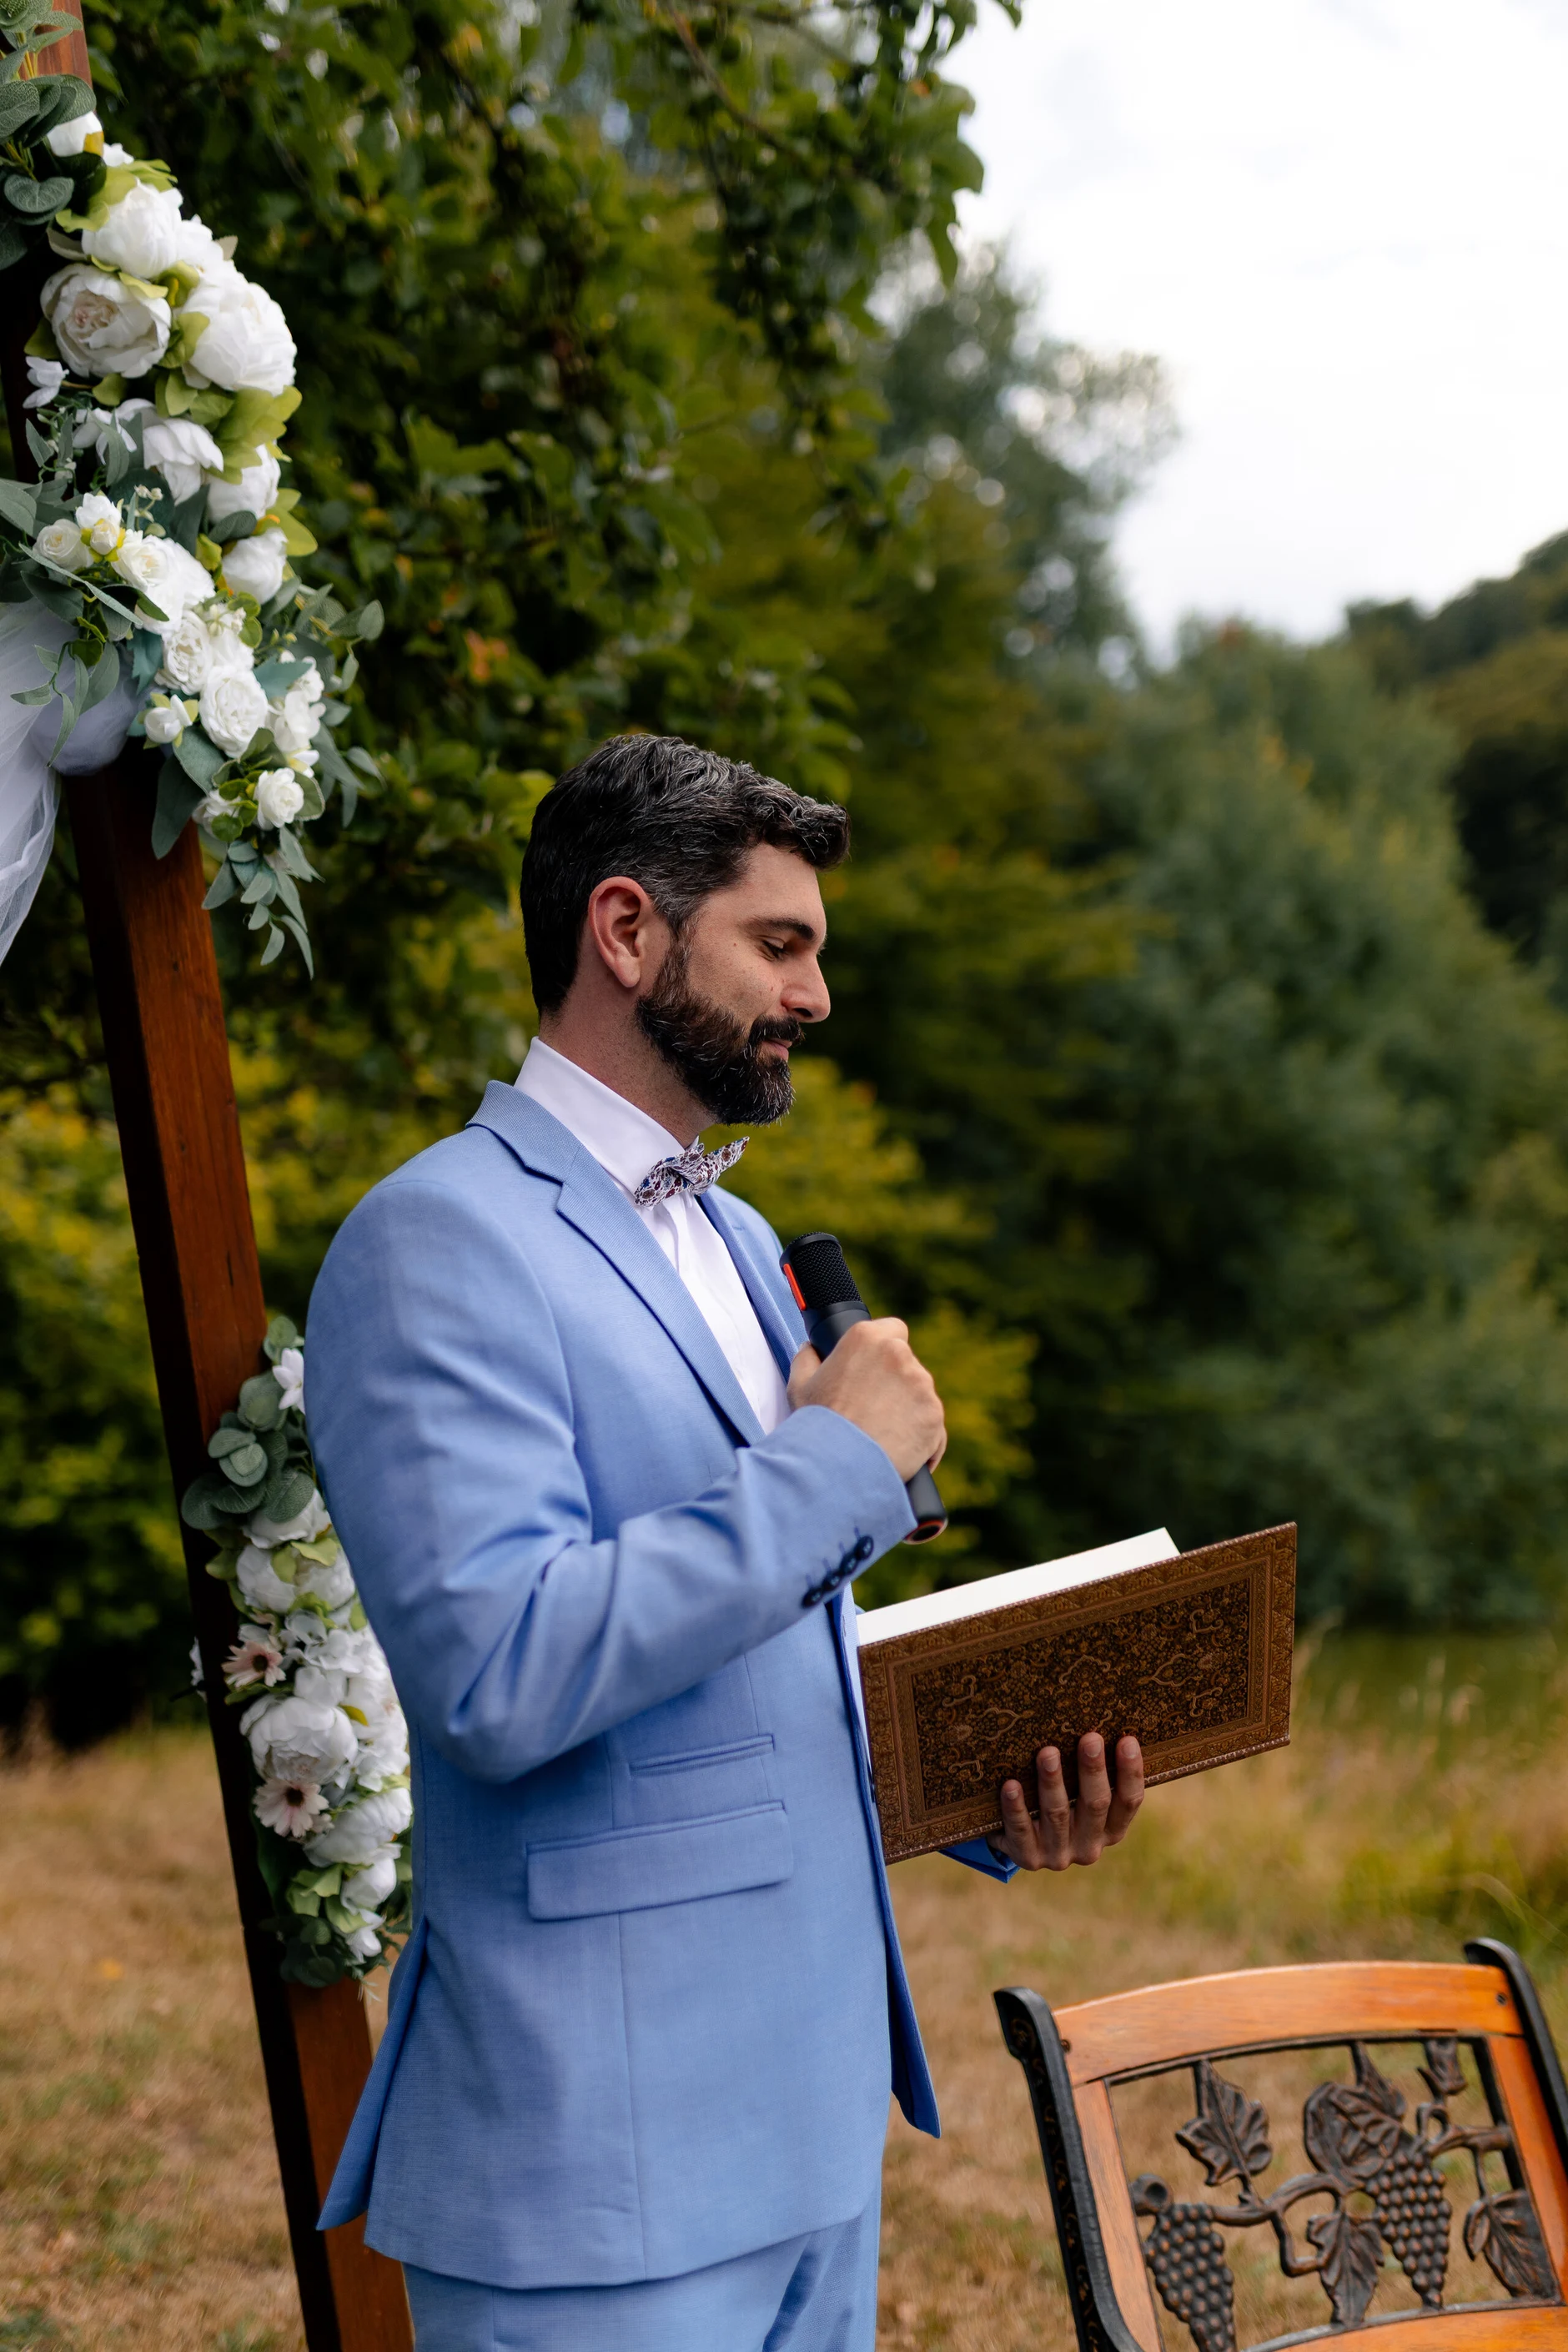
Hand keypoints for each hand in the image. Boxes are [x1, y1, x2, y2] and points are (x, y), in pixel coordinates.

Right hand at [788, 1321, 945, 1482]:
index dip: (886, 1350)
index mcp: (867, 1338)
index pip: (893, 1329)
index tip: (877, 1369)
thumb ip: (808, 1358)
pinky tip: (901, 1452)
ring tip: (883, 1436)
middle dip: (896, 1385)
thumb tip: (811, 1348)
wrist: (836, 1466)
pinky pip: (932, 1427)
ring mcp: (921, 1386)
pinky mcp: (934, 1416)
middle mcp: (899, 1355)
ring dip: (909, 1411)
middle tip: (874, 1411)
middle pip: (908, 1365)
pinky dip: (922, 1439)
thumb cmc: (817, 1425)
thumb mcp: (800, 1385)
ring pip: (921, 1396)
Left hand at [992, 1733, 1144, 1871]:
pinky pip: (1020, 1830)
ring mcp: (1059, 1855)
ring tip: (1047, 1753)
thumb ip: (1093, 1773)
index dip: (1130, 1772)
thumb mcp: (1081, 1795)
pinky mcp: (1028, 1857)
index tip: (1127, 1740)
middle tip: (1090, 1738)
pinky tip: (1011, 1785)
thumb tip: (1102, 1721)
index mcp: (1111, 1830)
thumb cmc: (1061, 1803)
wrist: (1021, 1842)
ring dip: (1052, 1782)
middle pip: (1095, 1805)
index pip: (1128, 1802)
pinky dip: (1016, 1807)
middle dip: (1092, 1770)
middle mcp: (1089, 1847)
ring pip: (1057, 1814)